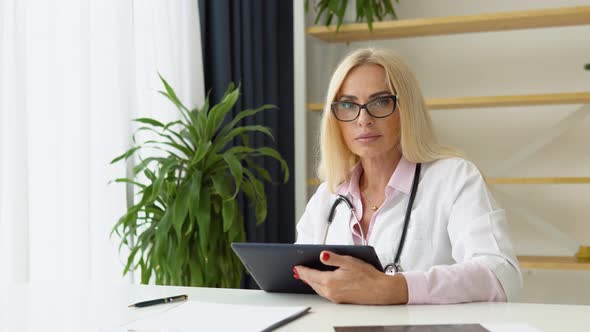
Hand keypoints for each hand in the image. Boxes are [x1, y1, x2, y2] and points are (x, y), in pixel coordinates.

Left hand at [293, 251, 408, 303]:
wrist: (380, 290)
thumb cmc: (367, 275)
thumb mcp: (349, 261)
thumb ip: (333, 258)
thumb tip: (321, 255)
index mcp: (330, 281)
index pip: (311, 275)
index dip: (302, 270)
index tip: (296, 267)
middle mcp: (330, 291)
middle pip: (312, 283)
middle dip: (304, 276)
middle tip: (298, 271)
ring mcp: (335, 297)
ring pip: (318, 289)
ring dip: (312, 282)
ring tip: (307, 276)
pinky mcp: (340, 300)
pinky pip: (325, 293)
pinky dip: (320, 287)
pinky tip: (321, 283)